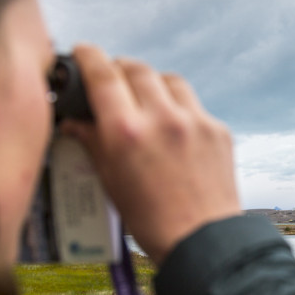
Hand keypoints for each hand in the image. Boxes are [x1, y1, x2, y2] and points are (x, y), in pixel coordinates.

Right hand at [61, 44, 240, 265]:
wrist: (204, 243)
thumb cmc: (152, 221)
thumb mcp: (111, 183)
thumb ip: (93, 144)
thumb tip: (76, 122)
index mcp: (126, 132)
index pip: (102, 74)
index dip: (88, 56)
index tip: (83, 52)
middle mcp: (162, 118)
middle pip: (136, 69)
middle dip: (120, 68)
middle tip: (112, 78)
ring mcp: (194, 121)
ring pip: (168, 80)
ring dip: (152, 83)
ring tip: (145, 99)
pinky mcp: (218, 130)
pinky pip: (193, 105)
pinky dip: (179, 109)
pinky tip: (173, 128)